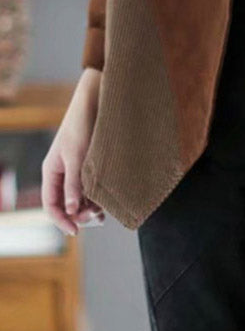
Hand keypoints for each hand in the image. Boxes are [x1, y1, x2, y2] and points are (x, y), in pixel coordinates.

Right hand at [41, 68, 104, 235]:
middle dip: (80, 215)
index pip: (51, 205)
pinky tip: (107, 201)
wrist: (95, 99)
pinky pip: (91, 186)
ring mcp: (77, 168)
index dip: (61, 220)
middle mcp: (62, 172)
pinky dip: (97, 196)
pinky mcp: (91, 163)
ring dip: (90, 207)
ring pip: (80, 197)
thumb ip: (75, 182)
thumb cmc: (81, 124)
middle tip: (98, 218)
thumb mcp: (77, 155)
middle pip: (67, 204)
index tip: (75, 231)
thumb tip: (72, 210)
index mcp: (52, 171)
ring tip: (104, 213)